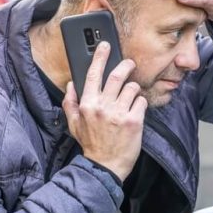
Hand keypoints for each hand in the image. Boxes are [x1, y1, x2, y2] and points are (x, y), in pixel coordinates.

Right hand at [62, 41, 146, 180]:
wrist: (105, 166)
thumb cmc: (91, 145)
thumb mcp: (74, 124)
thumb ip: (70, 103)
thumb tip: (71, 85)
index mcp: (88, 105)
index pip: (92, 75)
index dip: (99, 57)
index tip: (105, 46)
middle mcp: (103, 107)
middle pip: (116, 76)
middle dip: (125, 66)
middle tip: (130, 64)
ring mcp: (119, 114)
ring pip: (132, 88)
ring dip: (134, 88)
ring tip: (132, 96)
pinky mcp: (134, 121)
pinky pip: (142, 102)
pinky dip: (141, 103)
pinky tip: (136, 111)